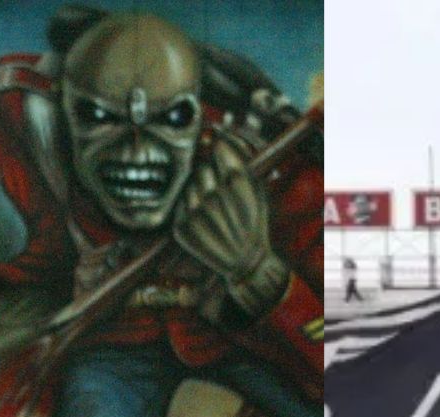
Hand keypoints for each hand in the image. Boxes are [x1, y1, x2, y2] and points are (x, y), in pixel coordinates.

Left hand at [173, 130, 286, 318]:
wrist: (245, 261)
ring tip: (214, 207)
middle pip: (202, 166)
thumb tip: (217, 131)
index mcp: (237, 182)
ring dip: (199, 190)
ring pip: (189, 184)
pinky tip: (205, 218)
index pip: (219, 147)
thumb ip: (240, 158)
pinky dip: (190, 206)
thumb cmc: (252, 221)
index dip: (218, 146)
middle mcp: (213, 195)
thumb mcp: (258, 188)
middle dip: (209, 172)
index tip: (218, 150)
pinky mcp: (182, 227)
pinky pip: (181, 203)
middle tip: (220, 189)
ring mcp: (195, 212)